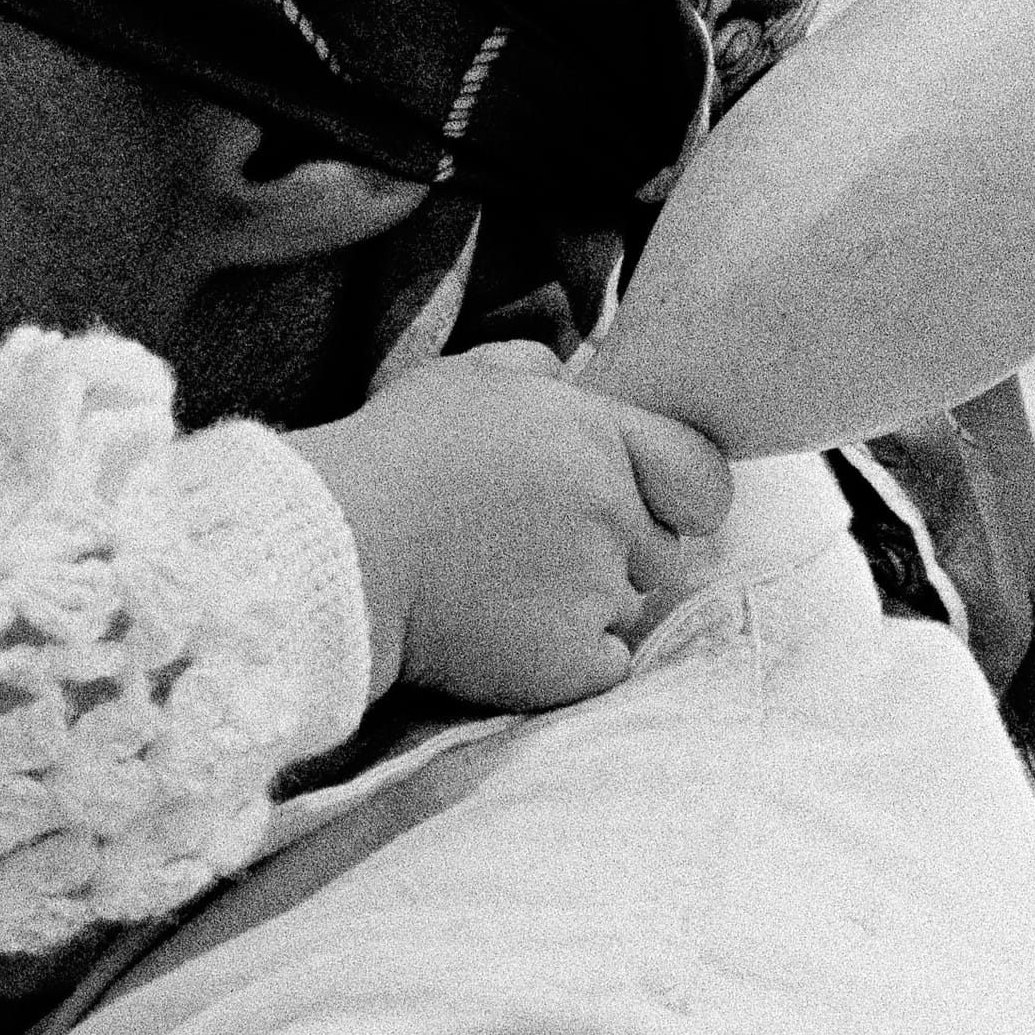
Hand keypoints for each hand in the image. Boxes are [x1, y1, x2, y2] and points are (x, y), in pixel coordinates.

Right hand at [299, 353, 728, 708]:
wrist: (334, 551)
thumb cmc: (389, 458)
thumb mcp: (461, 380)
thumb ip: (533, 369)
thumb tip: (571, 368)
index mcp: (595, 436)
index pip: (699, 473)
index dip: (681, 497)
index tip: (651, 509)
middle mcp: (611, 511)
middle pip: (659, 549)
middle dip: (614, 552)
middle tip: (536, 554)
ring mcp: (595, 589)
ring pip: (624, 606)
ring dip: (583, 605)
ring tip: (502, 593)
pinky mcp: (570, 661)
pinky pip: (604, 665)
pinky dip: (569, 660)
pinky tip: (509, 639)